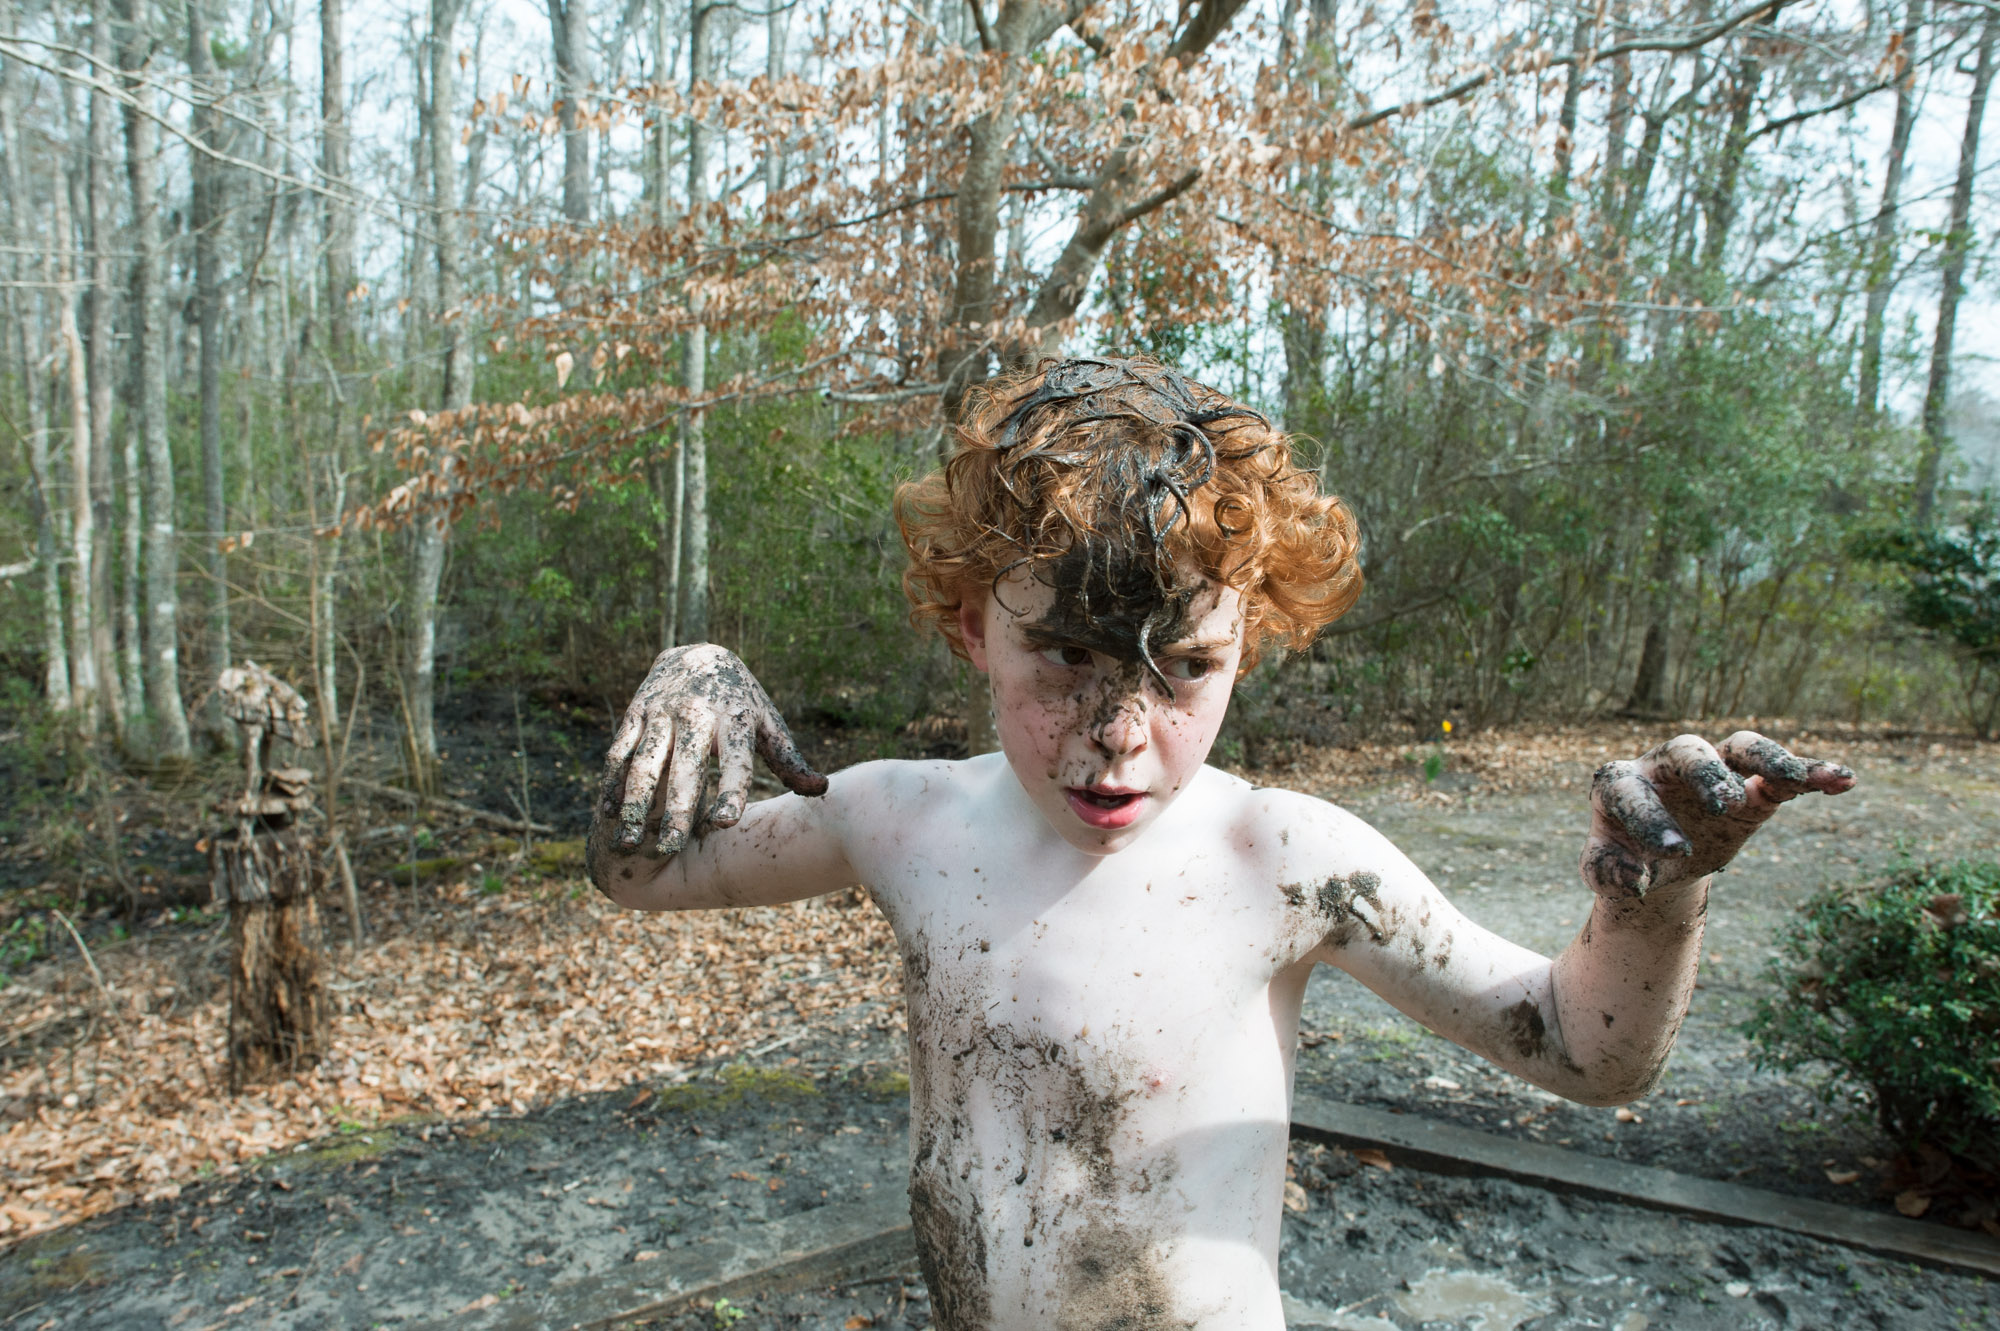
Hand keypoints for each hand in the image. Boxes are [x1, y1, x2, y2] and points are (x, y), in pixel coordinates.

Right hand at [598, 644, 828, 855]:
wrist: (698, 653)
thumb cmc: (741, 702)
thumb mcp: (767, 723)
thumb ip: (789, 759)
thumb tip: (820, 789)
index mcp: (735, 718)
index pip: (735, 759)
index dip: (731, 790)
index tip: (725, 821)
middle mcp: (696, 714)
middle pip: (686, 767)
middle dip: (678, 809)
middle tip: (672, 847)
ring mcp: (661, 712)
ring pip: (645, 763)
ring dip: (635, 803)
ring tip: (628, 842)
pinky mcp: (636, 712)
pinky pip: (620, 750)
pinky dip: (614, 782)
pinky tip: (610, 814)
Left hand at [1582, 731, 1855, 898]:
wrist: (1656, 863)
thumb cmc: (1625, 861)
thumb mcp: (1607, 873)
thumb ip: (1610, 873)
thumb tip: (1634, 876)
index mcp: (1619, 782)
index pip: (1631, 791)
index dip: (1651, 819)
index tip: (1675, 852)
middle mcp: (1664, 766)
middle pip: (1688, 751)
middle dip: (1707, 774)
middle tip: (1726, 804)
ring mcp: (1711, 771)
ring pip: (1741, 748)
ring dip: (1768, 758)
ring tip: (1795, 776)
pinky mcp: (1751, 787)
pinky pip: (1782, 774)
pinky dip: (1812, 773)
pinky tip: (1843, 779)